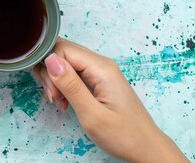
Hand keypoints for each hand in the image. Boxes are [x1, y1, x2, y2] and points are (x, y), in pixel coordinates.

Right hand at [34, 38, 187, 162]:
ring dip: (55, 80)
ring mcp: (100, 71)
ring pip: (65, 62)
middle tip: (54, 99)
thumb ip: (70, 85)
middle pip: (61, 52)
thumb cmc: (123, 135)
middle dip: (50, 74)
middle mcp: (100, 63)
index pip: (61, 48)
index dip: (49, 68)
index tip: (53, 93)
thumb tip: (50, 59)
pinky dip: (63, 85)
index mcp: (101, 67)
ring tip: (60, 102)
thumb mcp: (92, 114)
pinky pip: (72, 72)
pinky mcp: (98, 79)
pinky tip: (65, 101)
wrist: (147, 149)